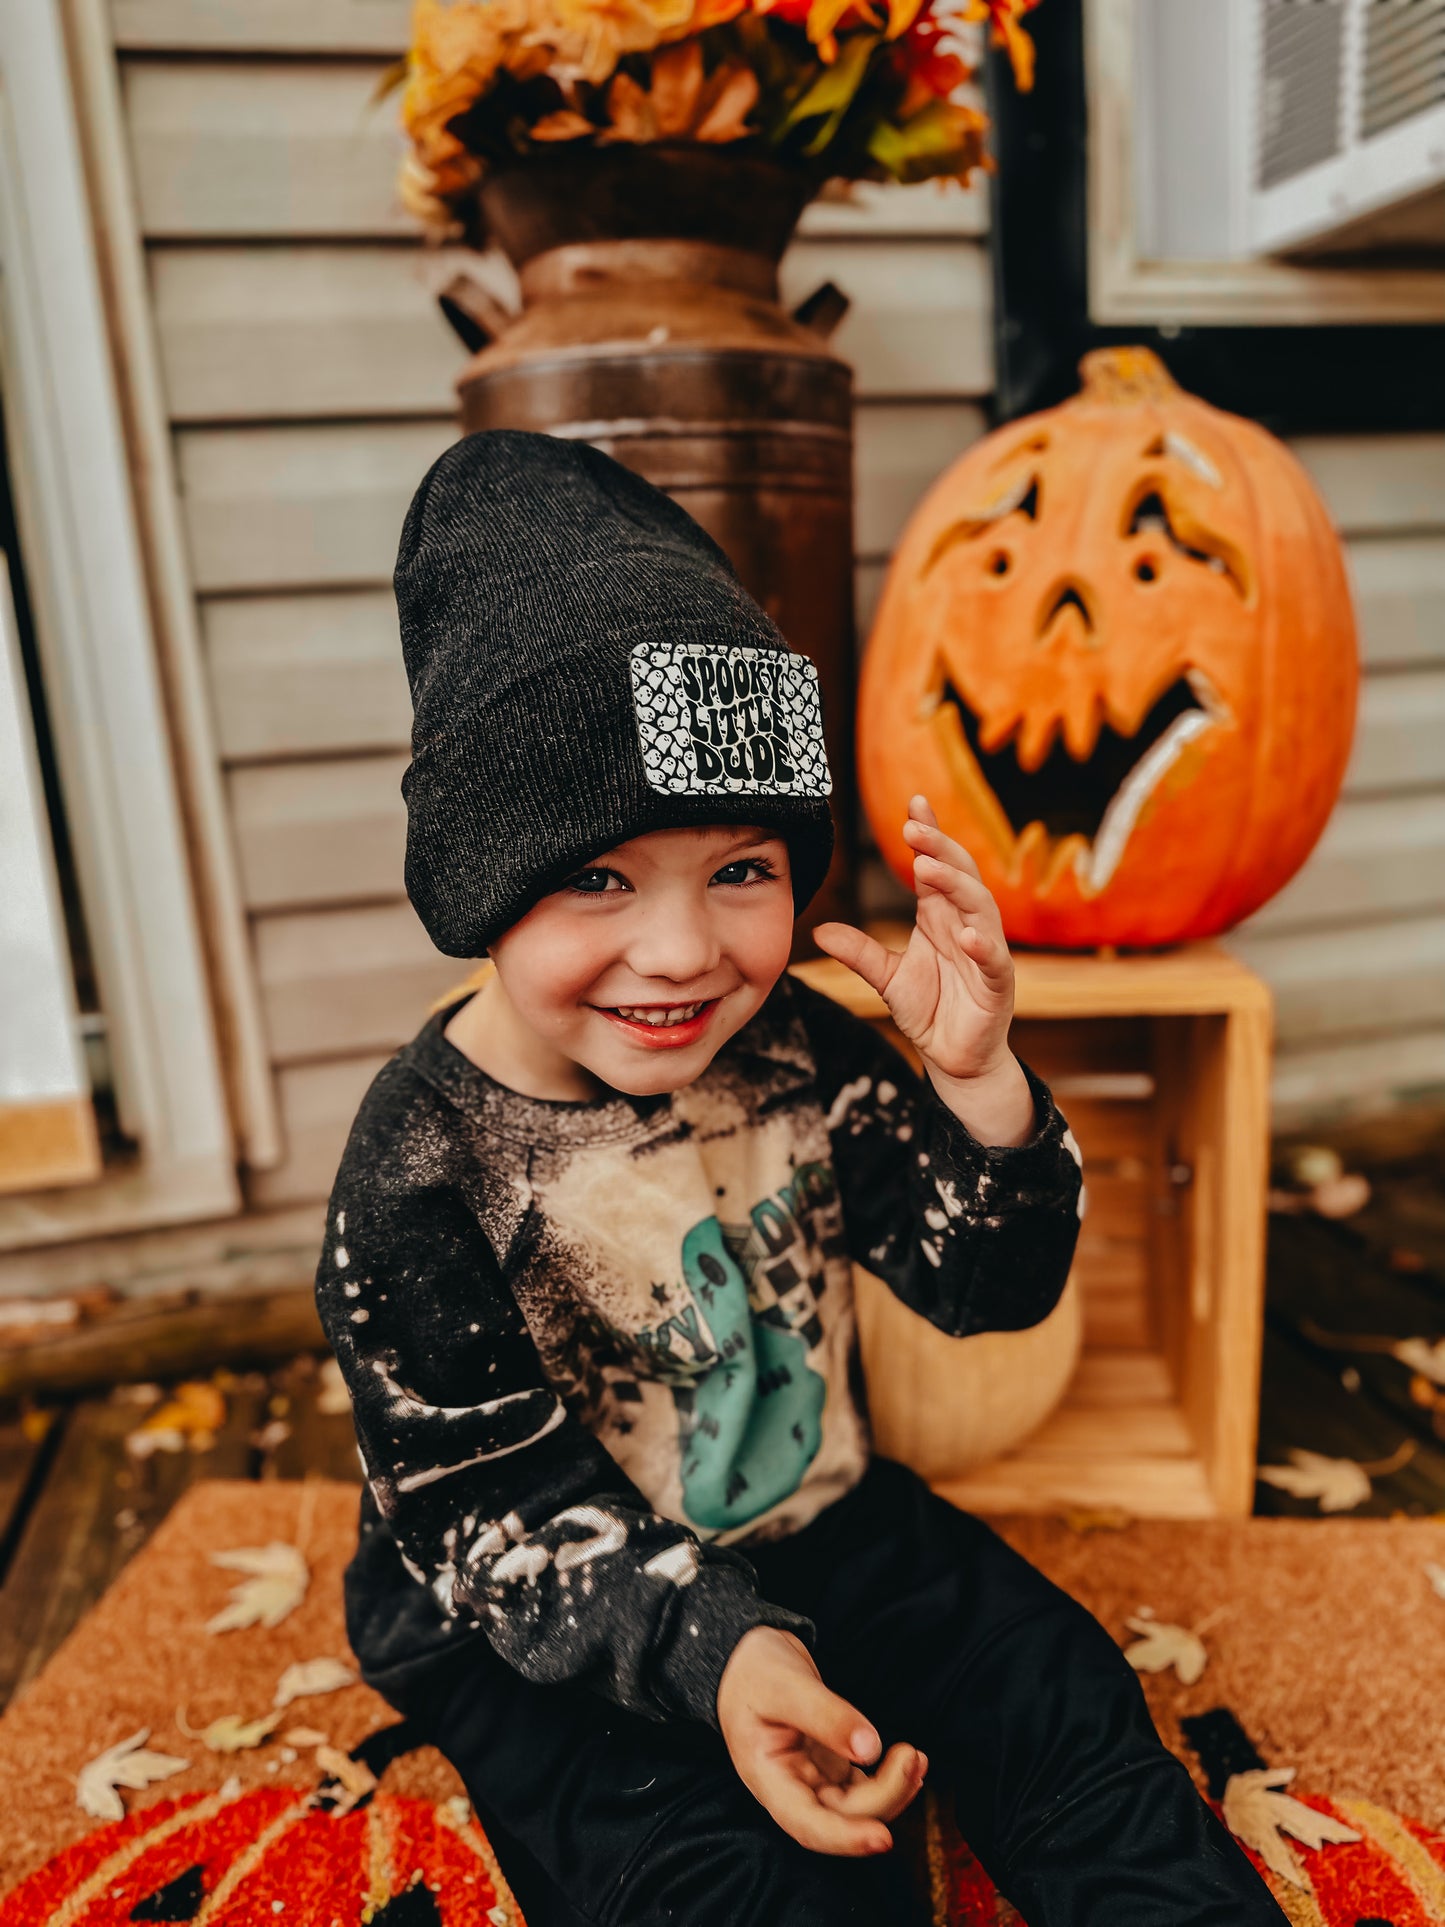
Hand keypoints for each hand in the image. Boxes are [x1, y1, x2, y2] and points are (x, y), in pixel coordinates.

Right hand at [716, 1627, 926, 1856]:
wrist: (747, 1657)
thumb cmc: (755, 1670)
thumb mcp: (786, 1686)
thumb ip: (826, 1716)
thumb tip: (870, 1750)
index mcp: (768, 1778)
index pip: (807, 1824)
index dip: (845, 1839)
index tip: (884, 1839)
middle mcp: (791, 1788)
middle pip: (843, 1814)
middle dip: (885, 1795)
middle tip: (912, 1756)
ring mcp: (812, 1779)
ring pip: (858, 1805)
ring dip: (893, 1790)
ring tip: (916, 1758)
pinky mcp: (829, 1765)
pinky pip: (863, 1786)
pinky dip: (888, 1778)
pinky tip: (909, 1761)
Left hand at [814, 797, 1032, 1145]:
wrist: (954, 1057)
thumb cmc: (930, 1010)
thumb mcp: (886, 976)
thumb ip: (858, 952)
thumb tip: (820, 930)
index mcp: (940, 916)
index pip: (936, 866)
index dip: (929, 834)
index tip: (914, 803)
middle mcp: (967, 924)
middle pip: (959, 876)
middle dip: (940, 849)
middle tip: (914, 829)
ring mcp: (986, 952)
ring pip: (980, 907)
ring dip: (957, 886)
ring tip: (929, 870)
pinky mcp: (997, 984)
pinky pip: (993, 959)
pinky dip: (982, 944)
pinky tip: (966, 933)